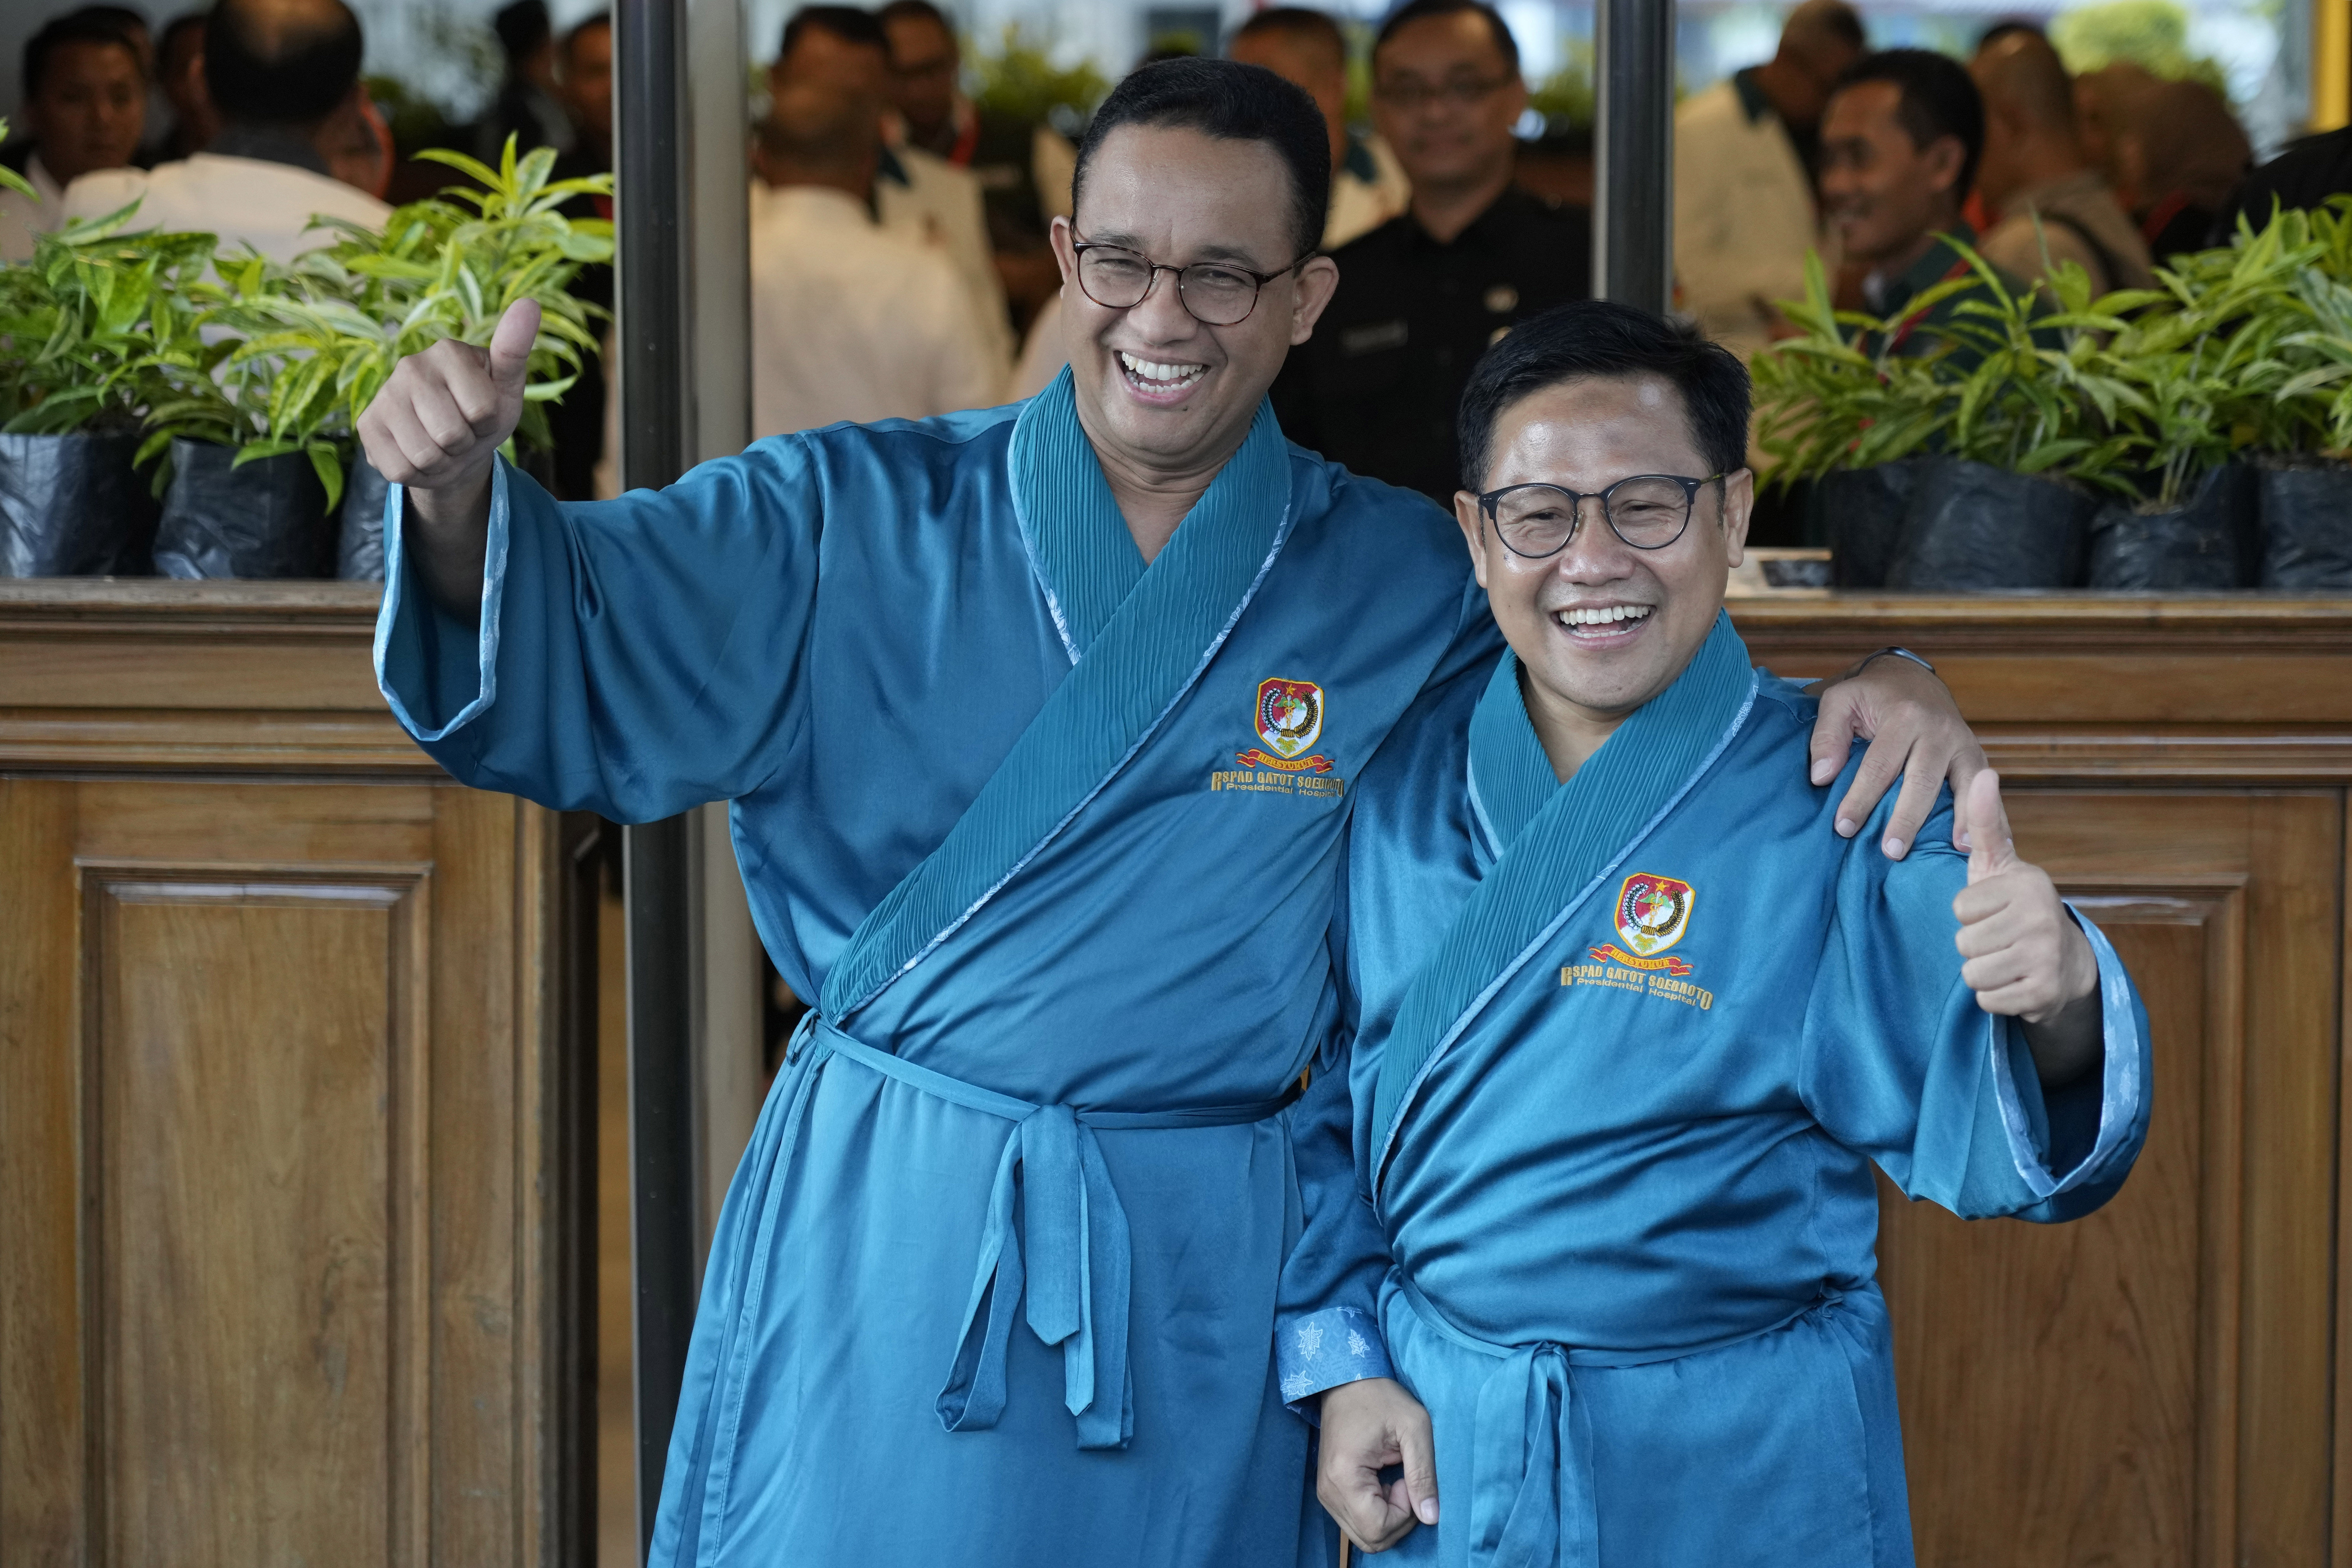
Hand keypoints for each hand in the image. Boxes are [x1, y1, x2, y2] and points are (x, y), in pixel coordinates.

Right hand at [358, 298, 536, 618]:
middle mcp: (411, 366)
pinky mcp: (366, 425)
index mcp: (449, 352)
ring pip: (425, 455)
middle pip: (451, 436)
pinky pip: (400, 468)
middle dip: (463, 445)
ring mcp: (384, 394)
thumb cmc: (483, 414)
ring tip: (441, 444)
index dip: (487, 424)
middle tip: (460, 433)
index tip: (482, 415)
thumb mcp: (507, 388)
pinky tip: (417, 452)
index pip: (482, 411)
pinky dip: (417, 473)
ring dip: (442, 462)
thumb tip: (530, 304)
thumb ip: (514, 350)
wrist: (451, 447)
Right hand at [1317, 1377, 1437, 1552]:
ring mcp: (1325, 1493)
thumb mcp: (1415, 1428)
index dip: (1404, 1513)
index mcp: (1344, 1476)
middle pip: (1370, 1539)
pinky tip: (1383, 1483)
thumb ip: (1423, 1474)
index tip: (1406, 1478)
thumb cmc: (1382, 1398)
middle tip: (1404, 1482)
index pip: (1378, 1528)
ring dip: (1388, 1517)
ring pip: (1364, 1535)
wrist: (1348, 1381)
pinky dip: (1377, 1512)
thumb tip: (1431, 1518)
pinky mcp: (1329, 1491)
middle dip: (1398, 1520)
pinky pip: (1356, 1521)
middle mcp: (1328, 1492)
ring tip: (1394, 1480)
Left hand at [1808, 652, 1986, 859]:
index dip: (1861, 798)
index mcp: (1904, 716)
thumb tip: (1821, 777)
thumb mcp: (1839, 700)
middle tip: (1890, 851)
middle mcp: (1938, 730)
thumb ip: (1826, 736)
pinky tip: (1985, 841)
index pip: (1879, 765)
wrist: (1912, 677)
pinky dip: (1990, 815)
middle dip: (1906, 818)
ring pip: (1962, 786)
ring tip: (1957, 851)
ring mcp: (1962, 743)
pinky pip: (1984, 789)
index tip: (1843, 827)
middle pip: (1922, 780)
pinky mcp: (1975, 755)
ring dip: (1960, 821)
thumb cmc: (1870, 694)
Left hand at [1952, 771, 2101, 1084]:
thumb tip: (1984, 772)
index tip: (1994, 911)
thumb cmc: (2017, 909)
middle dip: (1975, 945)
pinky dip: (1995, 998)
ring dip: (1982, 972)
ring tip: (2006, 960)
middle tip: (2000, 939)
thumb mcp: (1999, 864)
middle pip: (1964, 942)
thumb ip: (1984, 822)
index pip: (1960, 907)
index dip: (1970, 913)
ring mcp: (2045, 958)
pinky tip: (2015, 983)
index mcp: (2029, 885)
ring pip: (1972, 973)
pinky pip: (1987, 1000)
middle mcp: (2042, 918)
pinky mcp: (2043, 994)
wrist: (2064, 964)